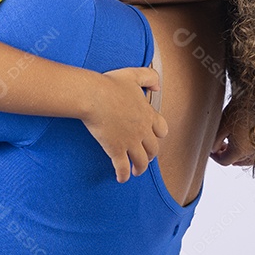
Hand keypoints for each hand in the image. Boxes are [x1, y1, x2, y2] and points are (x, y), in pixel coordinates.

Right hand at [83, 67, 166, 182]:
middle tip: (144, 158)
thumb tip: (158, 87)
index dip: (158, 135)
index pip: (162, 130)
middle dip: (150, 155)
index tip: (154, 138)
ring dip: (140, 168)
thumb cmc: (110, 84)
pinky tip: (121, 178)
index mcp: (147, 114)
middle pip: (153, 149)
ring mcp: (130, 142)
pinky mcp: (115, 150)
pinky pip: (123, 168)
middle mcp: (142, 130)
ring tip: (136, 171)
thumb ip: (150, 77)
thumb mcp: (134, 75)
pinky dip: (123, 176)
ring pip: (142, 161)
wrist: (93, 96)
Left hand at [210, 101, 254, 166]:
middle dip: (225, 154)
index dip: (215, 156)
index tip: (212, 149)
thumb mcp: (223, 125)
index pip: (224, 161)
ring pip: (246, 160)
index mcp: (240, 150)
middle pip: (235, 161)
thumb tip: (213, 150)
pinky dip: (249, 153)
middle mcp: (252, 153)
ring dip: (237, 155)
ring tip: (231, 146)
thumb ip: (215, 141)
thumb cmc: (242, 110)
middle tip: (220, 144)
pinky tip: (245, 145)